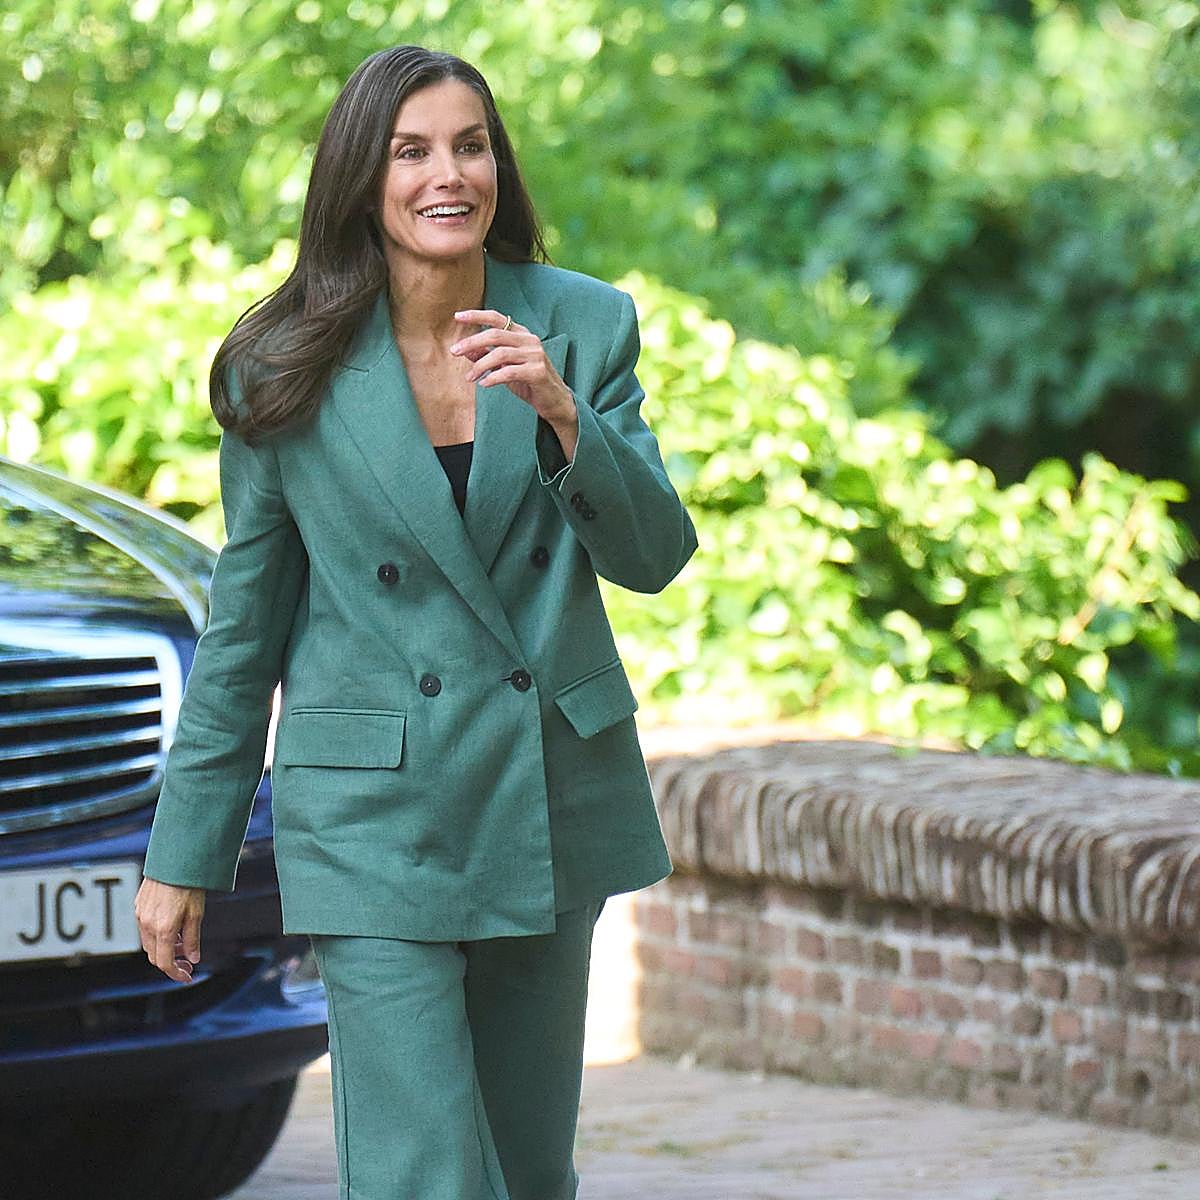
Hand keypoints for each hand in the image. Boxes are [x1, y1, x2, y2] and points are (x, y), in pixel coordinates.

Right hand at [135, 876, 205, 982]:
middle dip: (171, 961)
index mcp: (163, 929)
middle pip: (154, 955)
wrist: (175, 860)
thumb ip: (192, 939)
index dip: (176, 974)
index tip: (187, 976)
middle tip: (187, 960)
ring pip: (148, 942)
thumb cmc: (188, 884)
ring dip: (164, 948)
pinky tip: (172, 927)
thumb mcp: (196, 914)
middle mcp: (147, 924)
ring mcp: (140, 914)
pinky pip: (145, 928)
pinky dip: (158, 935)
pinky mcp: (139, 905)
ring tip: (182, 941)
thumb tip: (193, 958)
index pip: (164, 963)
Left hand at [450, 309, 576, 426]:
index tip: (457, 316)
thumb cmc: (528, 382)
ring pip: (500, 354)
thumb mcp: (504, 367)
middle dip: (471, 342)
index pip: (497, 318)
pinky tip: (484, 384)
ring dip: (480, 365)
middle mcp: (530, 340)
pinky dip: (493, 377)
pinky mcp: (538, 371)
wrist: (554, 401)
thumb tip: (465, 350)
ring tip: (469, 377)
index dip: (476, 315)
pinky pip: (509, 372)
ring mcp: (536, 355)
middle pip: (495, 334)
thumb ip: (487, 357)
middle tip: (454, 351)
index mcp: (522, 334)